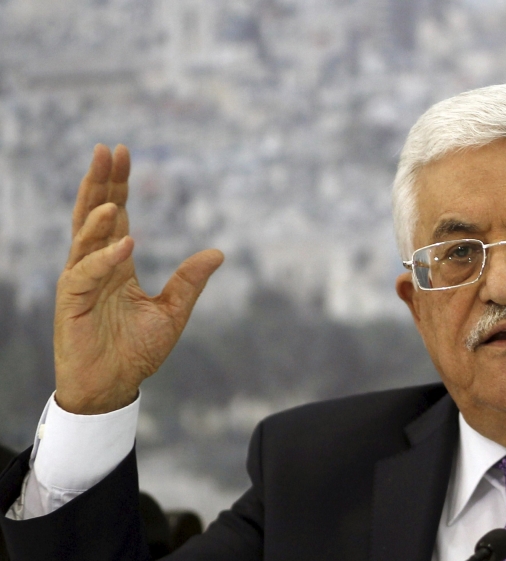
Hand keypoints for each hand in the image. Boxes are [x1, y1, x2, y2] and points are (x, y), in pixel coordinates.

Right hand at [53, 144, 223, 413]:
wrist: (113, 386)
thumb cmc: (136, 352)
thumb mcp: (173, 312)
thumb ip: (190, 282)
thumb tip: (218, 253)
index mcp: (116, 264)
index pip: (116, 214)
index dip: (119, 184)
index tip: (122, 152)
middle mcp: (95, 266)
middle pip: (94, 215)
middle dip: (101, 183)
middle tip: (107, 150)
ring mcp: (80, 283)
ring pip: (84, 239)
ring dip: (98, 216)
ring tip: (114, 196)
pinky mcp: (73, 303)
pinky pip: (86, 274)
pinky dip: (105, 258)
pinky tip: (125, 242)